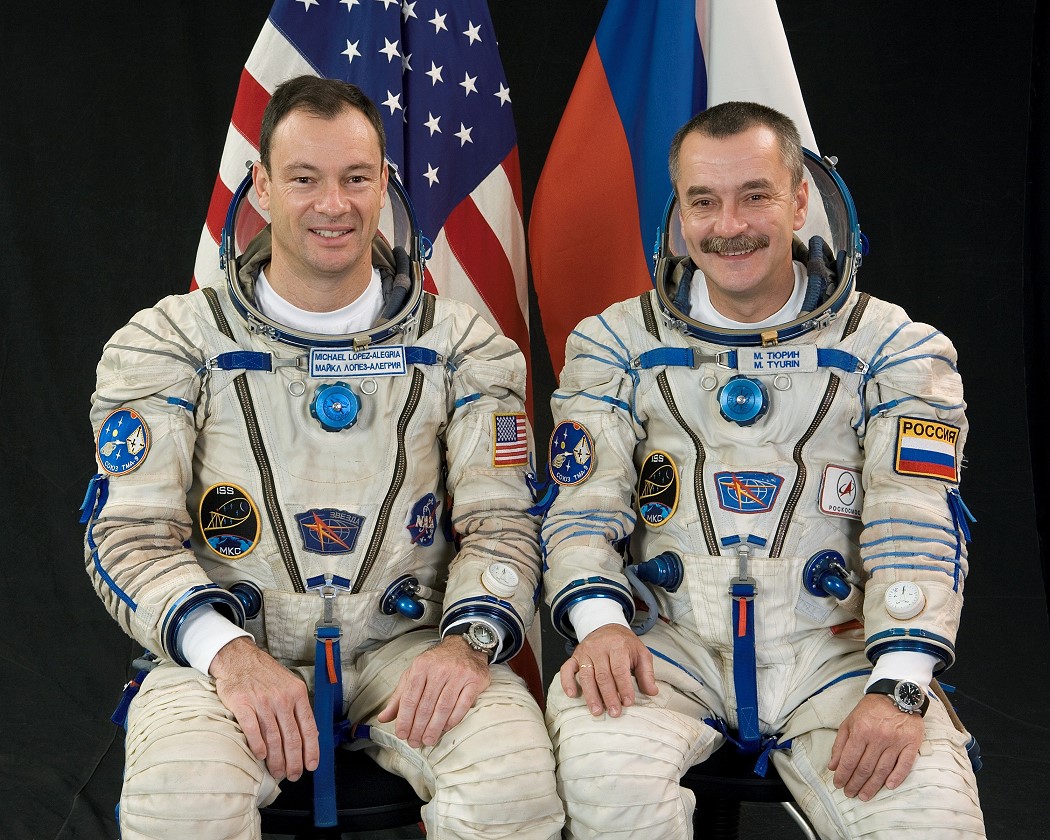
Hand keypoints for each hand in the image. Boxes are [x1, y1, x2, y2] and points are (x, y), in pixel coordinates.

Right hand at [209, 637, 319, 781]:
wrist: (240, 658)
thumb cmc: (266, 675)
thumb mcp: (289, 685)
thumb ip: (298, 708)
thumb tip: (309, 735)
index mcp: (297, 694)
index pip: (309, 727)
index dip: (311, 750)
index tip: (311, 766)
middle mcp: (282, 699)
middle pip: (292, 738)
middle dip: (294, 761)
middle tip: (293, 775)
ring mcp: (262, 702)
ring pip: (273, 738)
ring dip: (277, 760)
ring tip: (278, 772)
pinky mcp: (242, 704)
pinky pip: (253, 731)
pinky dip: (258, 747)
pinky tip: (260, 757)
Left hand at [376, 635, 490, 747]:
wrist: (465, 647)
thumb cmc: (436, 664)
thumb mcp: (414, 674)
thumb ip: (399, 697)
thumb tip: (383, 718)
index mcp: (421, 666)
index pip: (410, 698)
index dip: (405, 719)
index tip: (402, 734)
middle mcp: (439, 669)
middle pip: (426, 705)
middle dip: (418, 728)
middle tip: (415, 742)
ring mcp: (458, 674)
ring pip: (443, 708)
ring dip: (434, 728)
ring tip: (428, 740)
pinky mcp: (474, 680)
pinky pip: (462, 706)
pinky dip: (452, 720)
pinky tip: (445, 729)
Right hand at [560, 623, 657, 716]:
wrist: (606, 627)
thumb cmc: (625, 644)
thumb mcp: (641, 653)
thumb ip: (646, 673)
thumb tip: (652, 692)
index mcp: (617, 646)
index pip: (619, 669)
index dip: (624, 687)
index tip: (628, 702)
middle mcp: (599, 648)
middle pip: (602, 675)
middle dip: (608, 696)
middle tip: (614, 713)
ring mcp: (584, 652)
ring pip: (586, 676)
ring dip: (591, 695)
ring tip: (597, 711)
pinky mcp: (574, 656)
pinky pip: (567, 669)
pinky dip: (567, 682)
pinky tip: (572, 695)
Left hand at [828, 692, 924, 799]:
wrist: (896, 694)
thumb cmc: (870, 709)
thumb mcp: (850, 721)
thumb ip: (840, 744)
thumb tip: (833, 766)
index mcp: (861, 731)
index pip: (849, 759)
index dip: (843, 775)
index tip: (838, 784)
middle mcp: (878, 737)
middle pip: (865, 768)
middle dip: (855, 784)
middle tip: (850, 794)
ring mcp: (896, 741)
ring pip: (882, 770)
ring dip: (873, 786)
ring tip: (864, 796)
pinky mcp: (911, 743)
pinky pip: (904, 765)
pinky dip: (897, 777)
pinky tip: (888, 786)